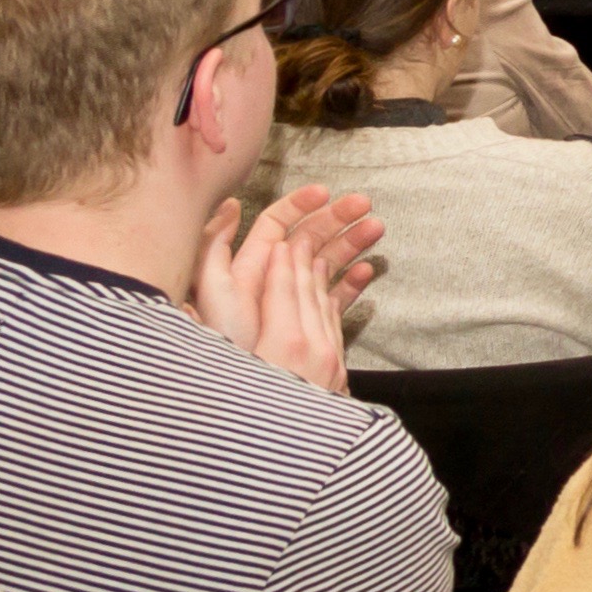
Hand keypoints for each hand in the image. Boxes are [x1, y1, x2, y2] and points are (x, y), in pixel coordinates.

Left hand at [189, 187, 367, 393]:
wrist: (246, 398)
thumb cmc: (228, 342)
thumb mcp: (215, 291)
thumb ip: (215, 248)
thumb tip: (230, 205)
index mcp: (249, 268)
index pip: (276, 225)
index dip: (300, 205)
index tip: (326, 193)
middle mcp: (271, 282)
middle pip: (307, 239)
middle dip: (336, 218)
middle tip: (366, 204)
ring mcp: (292, 305)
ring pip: (325, 264)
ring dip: (350, 244)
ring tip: (376, 229)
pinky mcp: (307, 329)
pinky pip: (332, 299)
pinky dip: (351, 283)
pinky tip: (367, 271)